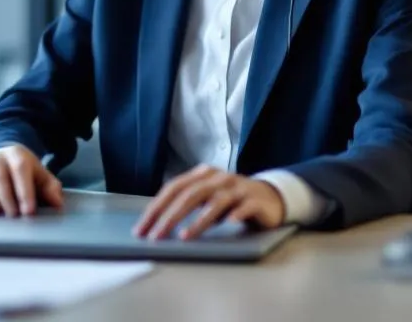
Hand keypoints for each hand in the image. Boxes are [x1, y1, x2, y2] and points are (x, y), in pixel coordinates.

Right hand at [0, 145, 63, 216]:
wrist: (2, 157)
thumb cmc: (24, 171)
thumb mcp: (40, 175)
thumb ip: (50, 188)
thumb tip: (57, 203)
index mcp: (17, 155)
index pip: (20, 169)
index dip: (24, 191)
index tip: (29, 210)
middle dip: (6, 197)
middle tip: (14, 215)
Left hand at [133, 165, 283, 240]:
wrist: (269, 197)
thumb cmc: (231, 201)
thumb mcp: (207, 199)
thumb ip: (187, 204)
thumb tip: (157, 223)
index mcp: (203, 175)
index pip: (174, 188)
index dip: (156, 208)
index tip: (142, 228)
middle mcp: (219, 178)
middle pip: (191, 194)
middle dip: (170, 216)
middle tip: (157, 236)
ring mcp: (238, 188)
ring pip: (215, 202)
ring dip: (199, 221)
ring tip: (185, 237)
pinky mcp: (255, 200)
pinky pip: (244, 207)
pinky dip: (236, 215)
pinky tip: (229, 223)